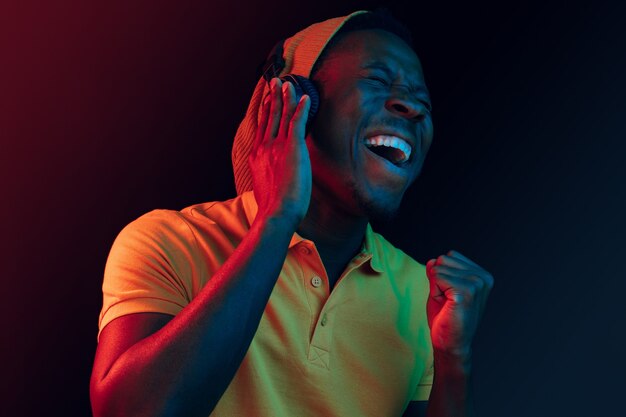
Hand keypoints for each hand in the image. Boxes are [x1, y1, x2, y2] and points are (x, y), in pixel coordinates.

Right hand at [248, 78, 311, 225]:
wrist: (277, 212)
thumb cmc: (274, 207)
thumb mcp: (264, 186)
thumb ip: (267, 174)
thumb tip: (271, 176)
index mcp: (257, 155)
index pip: (262, 127)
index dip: (265, 111)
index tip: (266, 99)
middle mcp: (265, 147)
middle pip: (270, 116)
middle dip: (273, 97)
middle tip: (274, 82)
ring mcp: (277, 146)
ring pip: (282, 115)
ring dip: (285, 97)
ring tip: (287, 84)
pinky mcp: (292, 148)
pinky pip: (297, 122)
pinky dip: (301, 108)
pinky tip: (305, 97)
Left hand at [425, 250, 493, 358]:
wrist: (450, 344)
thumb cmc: (445, 318)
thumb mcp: (440, 288)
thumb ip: (437, 271)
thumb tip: (432, 260)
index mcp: (482, 275)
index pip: (449, 256)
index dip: (441, 276)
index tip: (450, 295)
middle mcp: (482, 277)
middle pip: (443, 259)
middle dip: (437, 280)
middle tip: (446, 301)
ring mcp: (476, 284)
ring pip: (438, 268)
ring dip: (436, 287)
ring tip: (447, 305)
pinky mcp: (466, 292)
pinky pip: (436, 276)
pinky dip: (434, 292)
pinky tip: (446, 306)